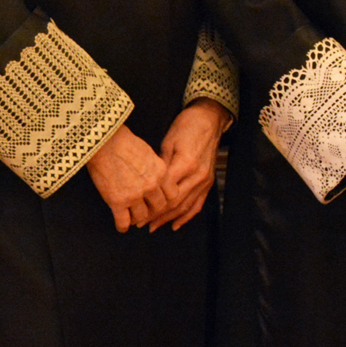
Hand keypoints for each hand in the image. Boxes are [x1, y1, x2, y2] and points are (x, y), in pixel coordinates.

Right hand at [87, 123, 171, 231]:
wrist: (104, 141)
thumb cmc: (124, 143)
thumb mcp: (149, 153)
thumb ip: (156, 169)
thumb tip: (157, 180)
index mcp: (161, 172)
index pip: (172, 195)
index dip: (165, 199)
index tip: (158, 200)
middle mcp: (151, 185)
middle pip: (158, 207)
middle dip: (152, 210)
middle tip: (145, 211)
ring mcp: (134, 195)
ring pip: (142, 217)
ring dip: (137, 219)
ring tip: (132, 218)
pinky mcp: (117, 201)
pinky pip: (123, 222)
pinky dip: (122, 226)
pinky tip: (121, 225)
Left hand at [153, 99, 230, 230]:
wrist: (209, 120)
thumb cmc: (186, 127)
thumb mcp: (168, 142)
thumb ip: (161, 166)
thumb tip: (148, 185)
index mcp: (185, 164)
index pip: (165, 192)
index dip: (150, 204)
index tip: (136, 211)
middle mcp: (197, 176)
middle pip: (174, 203)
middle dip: (156, 215)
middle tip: (140, 224)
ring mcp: (205, 180)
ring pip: (185, 206)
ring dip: (168, 219)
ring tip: (153, 227)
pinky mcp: (208, 182)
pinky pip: (197, 204)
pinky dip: (186, 216)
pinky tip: (175, 225)